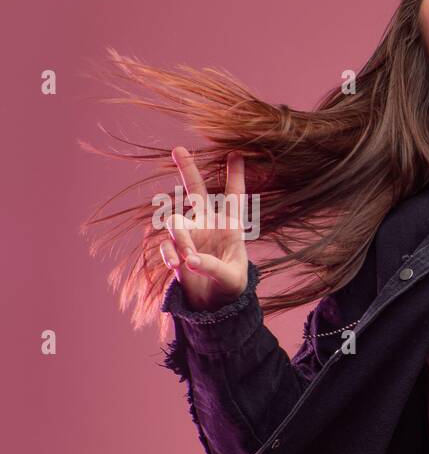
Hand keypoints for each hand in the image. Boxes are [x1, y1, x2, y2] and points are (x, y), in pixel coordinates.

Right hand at [159, 147, 249, 311]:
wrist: (214, 305)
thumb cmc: (231, 287)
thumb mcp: (231, 279)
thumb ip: (213, 267)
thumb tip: (190, 259)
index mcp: (230, 227)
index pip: (234, 198)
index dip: (234, 176)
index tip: (237, 153)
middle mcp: (208, 225)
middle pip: (196, 192)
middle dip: (188, 170)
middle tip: (178, 149)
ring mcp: (190, 235)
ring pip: (175, 221)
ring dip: (179, 236)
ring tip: (188, 258)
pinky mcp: (175, 249)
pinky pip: (166, 245)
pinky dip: (170, 254)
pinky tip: (178, 265)